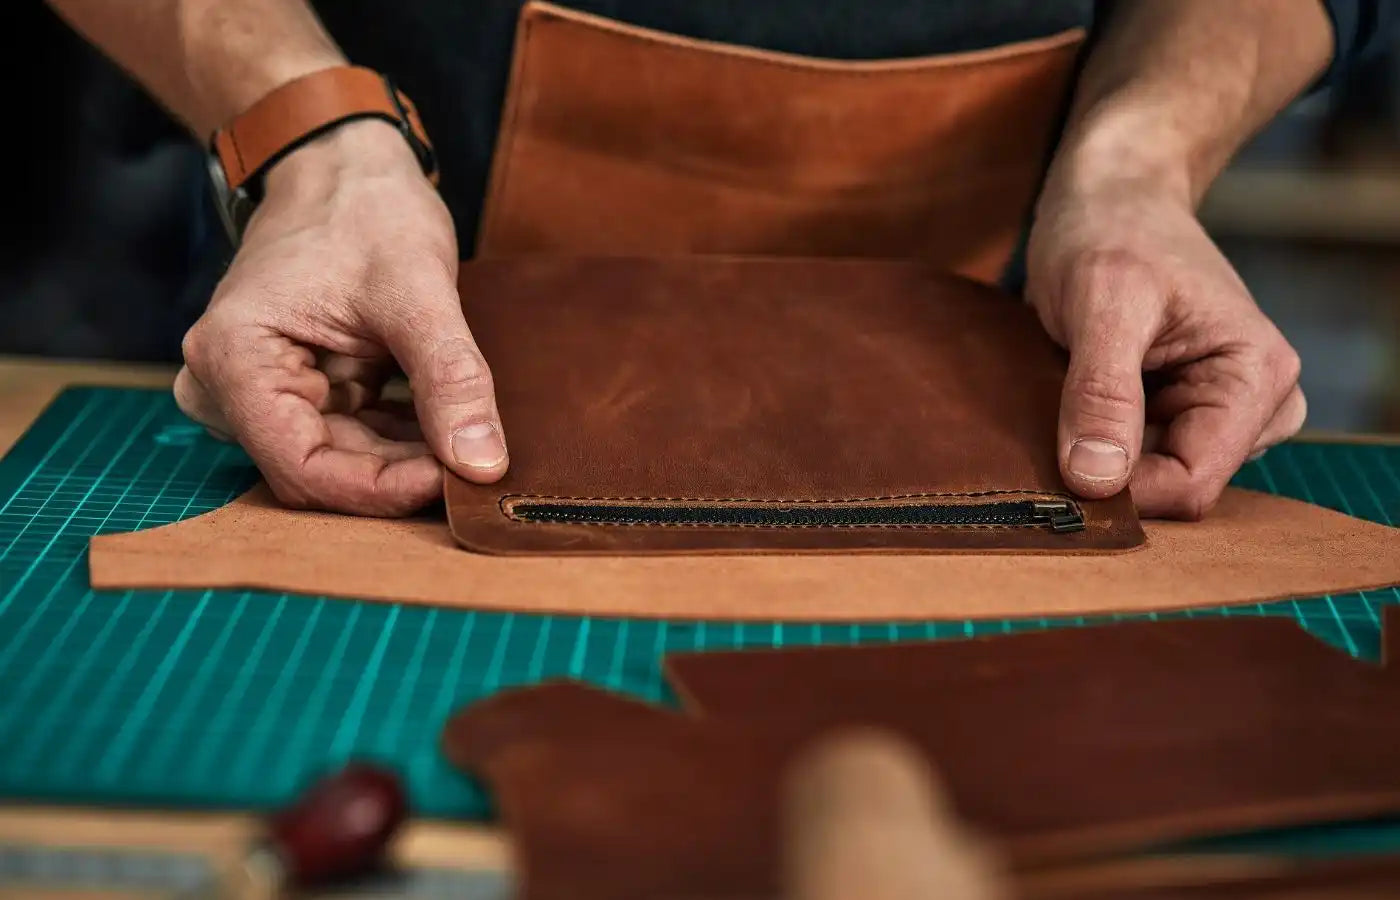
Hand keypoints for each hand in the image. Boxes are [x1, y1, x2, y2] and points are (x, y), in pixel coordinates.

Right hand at [175, 119, 507, 515]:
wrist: (344, 163)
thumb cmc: (366, 207)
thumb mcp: (418, 289)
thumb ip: (451, 378)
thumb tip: (483, 464)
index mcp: (234, 357)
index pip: (301, 468)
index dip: (378, 489)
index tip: (450, 481)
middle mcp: (229, 383)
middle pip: (320, 470)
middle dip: (399, 476)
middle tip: (475, 468)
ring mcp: (260, 388)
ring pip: (339, 458)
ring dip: (404, 459)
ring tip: (469, 444)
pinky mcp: (298, 387)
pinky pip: (350, 436)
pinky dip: (401, 438)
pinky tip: (448, 428)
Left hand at [1026, 172, 1305, 519]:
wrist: (1110, 195)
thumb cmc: (1111, 230)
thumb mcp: (1102, 300)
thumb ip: (1103, 391)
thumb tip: (1098, 480)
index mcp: (1258, 377)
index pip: (1193, 483)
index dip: (1124, 489)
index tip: (1058, 463)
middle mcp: (1255, 403)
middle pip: (1174, 486)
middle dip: (1112, 469)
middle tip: (1054, 417)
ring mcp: (1218, 410)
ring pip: (1151, 477)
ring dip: (1099, 453)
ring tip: (1066, 393)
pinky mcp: (1181, 410)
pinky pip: (1134, 457)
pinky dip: (1095, 440)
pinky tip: (1072, 401)